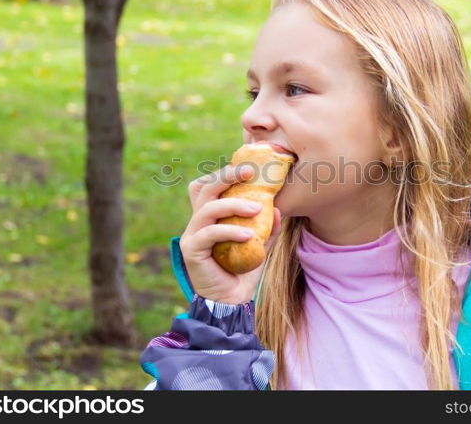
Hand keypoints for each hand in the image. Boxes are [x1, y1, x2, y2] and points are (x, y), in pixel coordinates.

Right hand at [178, 164, 281, 303]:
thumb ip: (268, 227)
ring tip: (258, 209)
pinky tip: (249, 236)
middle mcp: (197, 221)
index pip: (208, 184)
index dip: (224, 172)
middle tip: (250, 172)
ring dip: (233, 204)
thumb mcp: (260, 245)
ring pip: (208, 207)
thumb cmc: (243, 271)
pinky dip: (230, 231)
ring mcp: (192, 234)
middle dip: (227, 175)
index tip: (250, 169)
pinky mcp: (192, 250)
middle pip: (204, 187)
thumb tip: (279, 209)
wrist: (231, 302)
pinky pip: (210, 233)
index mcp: (210, 216)